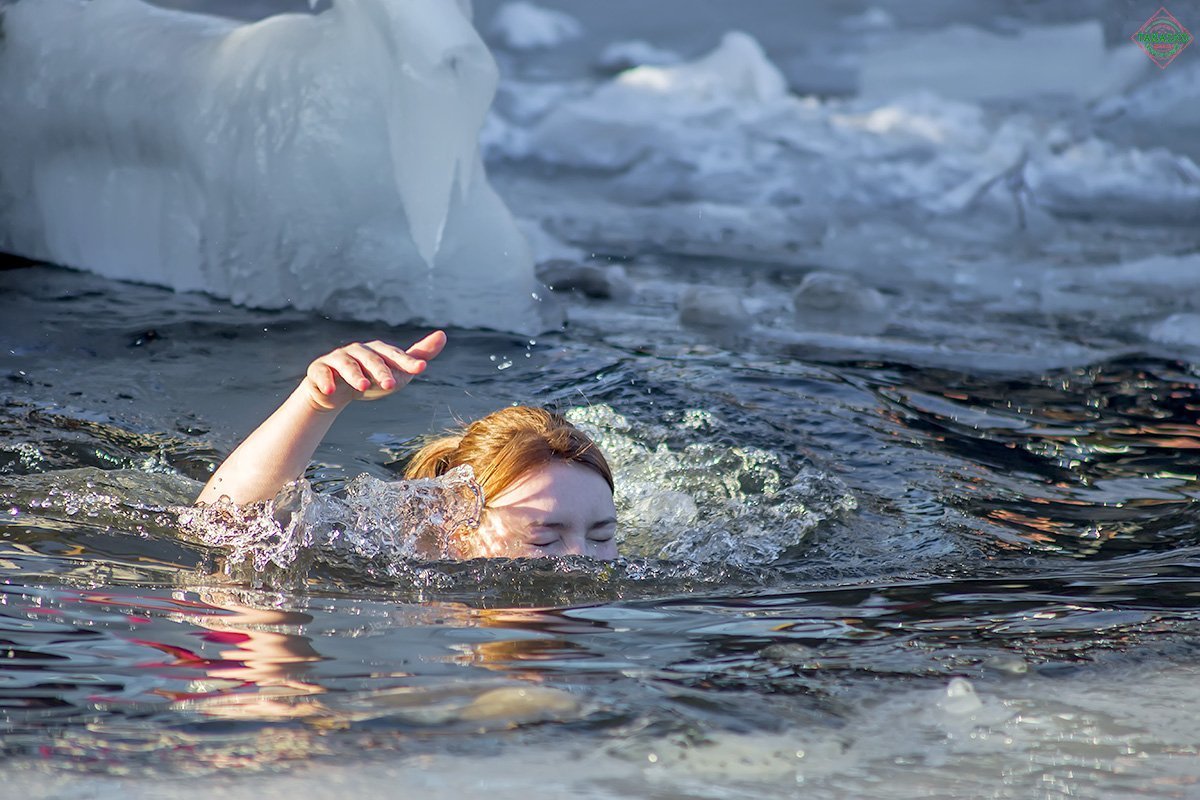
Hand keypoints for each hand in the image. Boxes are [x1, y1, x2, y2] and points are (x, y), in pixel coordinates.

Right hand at [302, 331, 446, 411]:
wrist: (337, 393)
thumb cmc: (372, 378)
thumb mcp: (398, 370)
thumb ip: (419, 355)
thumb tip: (443, 334)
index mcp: (377, 350)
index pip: (394, 354)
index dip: (407, 361)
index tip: (421, 368)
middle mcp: (357, 351)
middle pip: (371, 358)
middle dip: (381, 371)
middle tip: (391, 385)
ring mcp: (336, 359)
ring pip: (346, 364)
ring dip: (355, 375)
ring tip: (364, 387)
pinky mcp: (319, 370)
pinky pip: (320, 373)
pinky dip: (325, 381)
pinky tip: (330, 390)